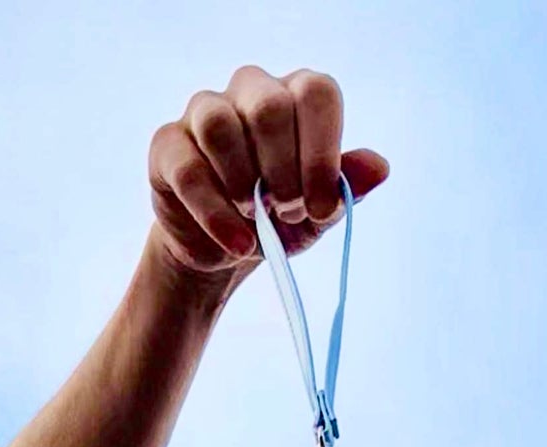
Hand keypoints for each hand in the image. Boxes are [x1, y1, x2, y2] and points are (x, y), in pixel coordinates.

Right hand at [147, 65, 390, 283]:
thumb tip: (379, 167)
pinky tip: (236, 243)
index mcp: (294, 96)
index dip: (322, 151)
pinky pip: (188, 170)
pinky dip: (215, 214)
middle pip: (269, 106)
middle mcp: (250, 91)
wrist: (224, 253)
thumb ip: (345, 188)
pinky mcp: (168, 146)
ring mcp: (204, 113)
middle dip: (283, 170)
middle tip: (287, 212)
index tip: (320, 206)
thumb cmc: (276, 223)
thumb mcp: (318, 213)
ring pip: (220, 125)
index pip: (315, 93)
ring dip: (244, 184)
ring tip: (255, 220)